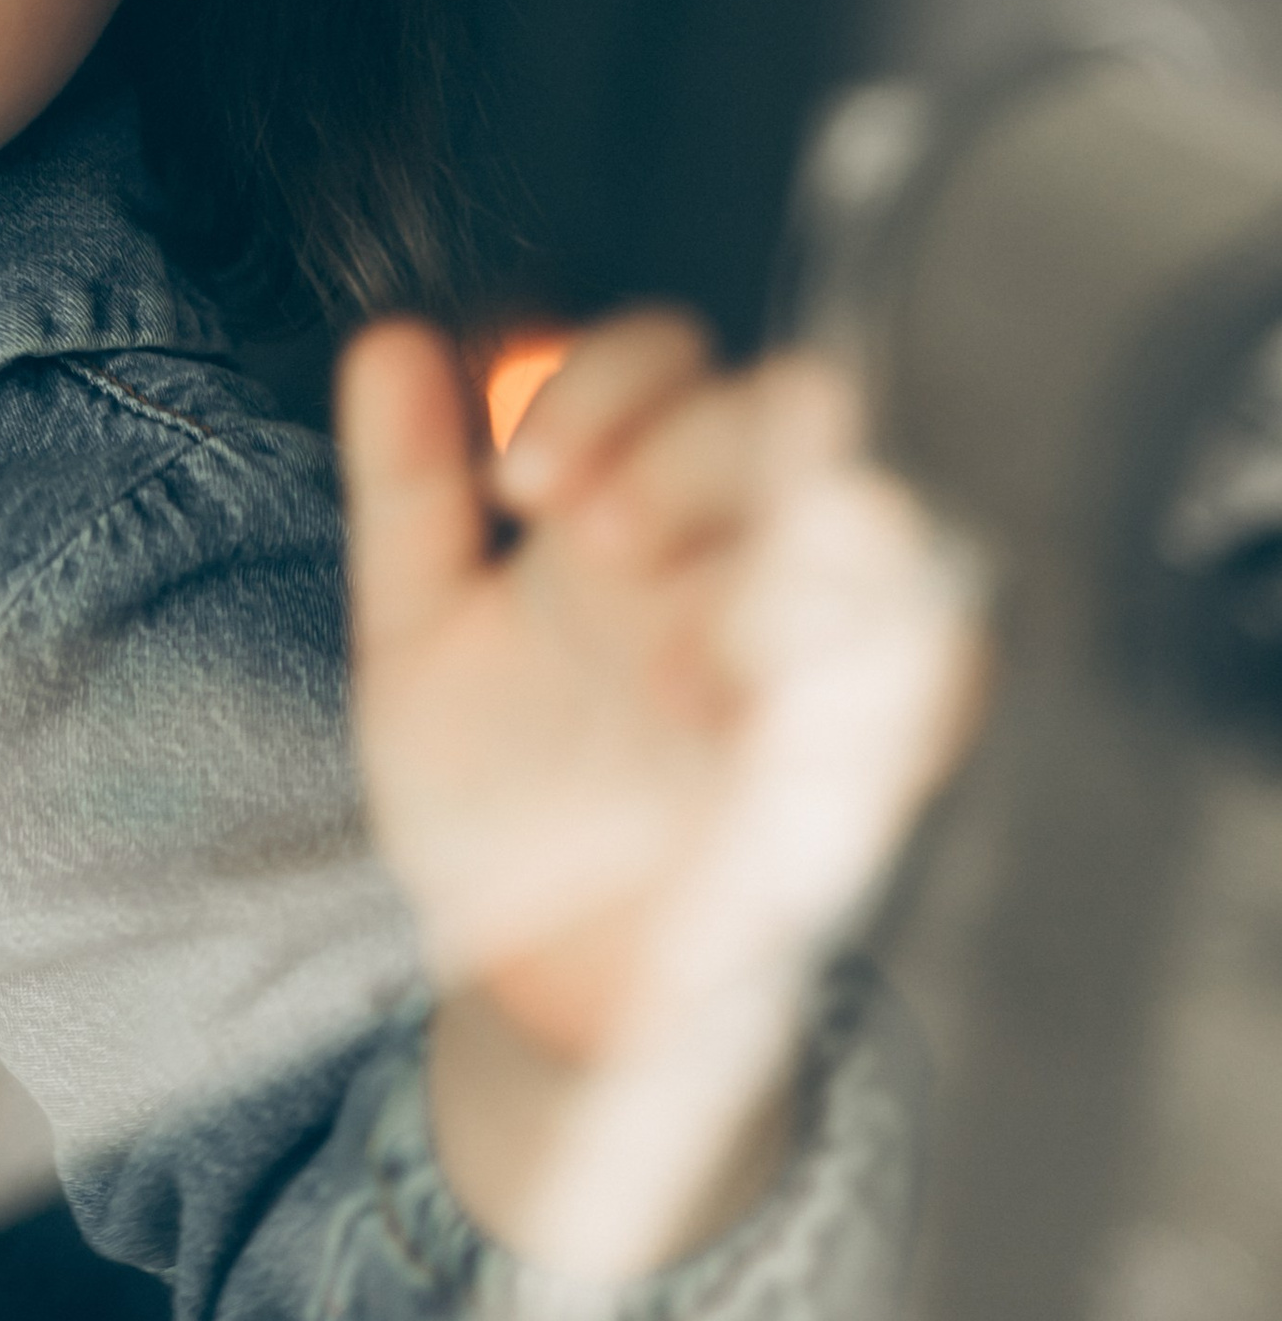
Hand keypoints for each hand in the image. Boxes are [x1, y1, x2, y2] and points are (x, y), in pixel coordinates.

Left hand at [336, 310, 981, 1268]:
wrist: (544, 978)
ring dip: (781, 561)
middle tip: (598, 547)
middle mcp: (740, 546)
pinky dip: (858, 675)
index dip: (603, 387)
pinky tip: (750, 723)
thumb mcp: (421, 642)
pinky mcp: (887, 750)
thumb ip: (408, 494)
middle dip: (693, 457)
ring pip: (879, 521)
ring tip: (672, 667)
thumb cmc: (503, 792)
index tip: (520, 484)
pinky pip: (935, 670)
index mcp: (635, 499)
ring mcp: (823, 640)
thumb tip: (385, 342)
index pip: (664, 359)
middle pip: (789, 408)